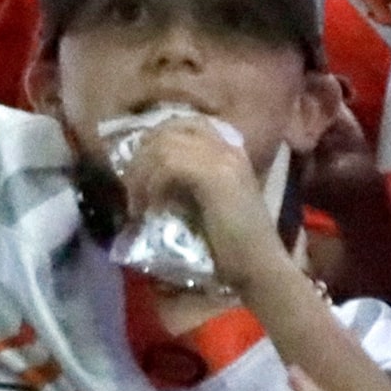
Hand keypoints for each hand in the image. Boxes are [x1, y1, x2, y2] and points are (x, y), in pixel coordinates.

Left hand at [117, 115, 285, 292]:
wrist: (260, 267)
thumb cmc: (233, 244)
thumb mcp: (206, 202)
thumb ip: (186, 181)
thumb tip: (147, 173)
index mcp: (230, 149)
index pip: (185, 123)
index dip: (155, 139)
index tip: (138, 167)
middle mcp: (228, 146)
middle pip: (169, 128)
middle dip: (142, 155)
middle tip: (130, 186)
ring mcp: (223, 158)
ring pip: (164, 146)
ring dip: (141, 174)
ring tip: (136, 204)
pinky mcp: (214, 175)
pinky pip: (168, 165)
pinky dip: (150, 186)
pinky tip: (147, 210)